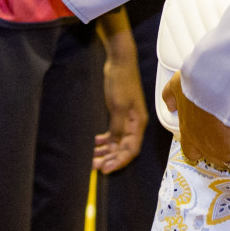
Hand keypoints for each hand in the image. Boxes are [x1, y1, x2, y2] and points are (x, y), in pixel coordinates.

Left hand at [94, 46, 146, 172]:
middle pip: (123, 148)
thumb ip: (117, 126)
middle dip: (109, 158)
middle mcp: (134, 124)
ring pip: (116, 141)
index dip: (119, 161)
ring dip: (105, 150)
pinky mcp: (118, 114)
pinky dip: (104, 139)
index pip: (131, 150)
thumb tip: (114, 144)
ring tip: (91, 157)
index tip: (104, 169)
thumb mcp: (118, 106)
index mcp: (138, 124)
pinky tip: (94, 142)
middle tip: (93, 165)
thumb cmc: (121, 82)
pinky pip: (112, 132)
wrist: (119, 62)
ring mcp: (126, 119)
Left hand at [162, 72, 229, 171]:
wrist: (213, 84)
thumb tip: (170, 105)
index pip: (192, 151)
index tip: (210, 143)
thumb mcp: (178, 86)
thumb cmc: (195, 84)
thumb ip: (171, 95)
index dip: (201, 149)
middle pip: (219, 158)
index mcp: (189, 132)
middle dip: (229, 152)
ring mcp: (224, 148)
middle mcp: (205, 145)